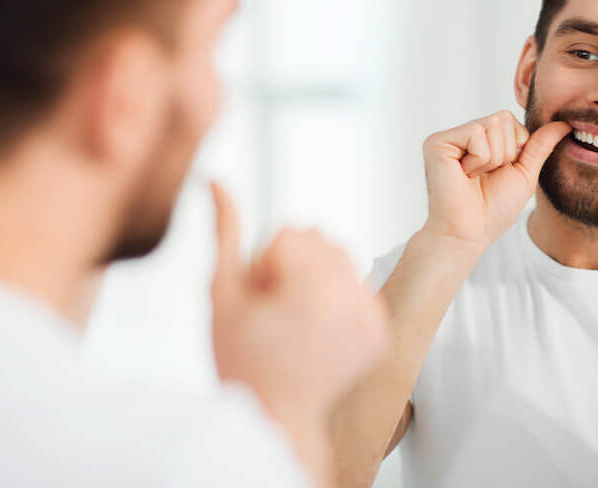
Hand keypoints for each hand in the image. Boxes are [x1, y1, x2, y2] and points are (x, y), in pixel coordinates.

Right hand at [209, 182, 387, 433]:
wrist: (276, 417)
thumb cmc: (241, 360)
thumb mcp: (222, 294)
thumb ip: (224, 232)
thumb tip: (216, 180)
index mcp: (315, 287)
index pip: (290, 233)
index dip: (263, 264)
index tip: (260, 303)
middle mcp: (352, 297)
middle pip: (318, 238)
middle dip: (291, 264)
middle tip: (276, 311)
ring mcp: (372, 315)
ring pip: (340, 257)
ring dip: (315, 276)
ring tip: (295, 320)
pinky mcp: (381, 330)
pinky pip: (358, 284)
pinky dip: (337, 298)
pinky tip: (316, 331)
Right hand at [420, 111, 570, 250]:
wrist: (470, 233)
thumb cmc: (493, 209)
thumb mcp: (524, 173)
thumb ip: (540, 145)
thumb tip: (565, 124)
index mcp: (480, 140)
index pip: (510, 120)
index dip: (515, 149)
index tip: (498, 173)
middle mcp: (462, 135)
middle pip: (503, 118)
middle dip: (505, 153)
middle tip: (484, 176)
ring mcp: (449, 137)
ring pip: (492, 125)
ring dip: (493, 159)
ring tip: (474, 177)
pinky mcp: (437, 142)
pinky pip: (476, 133)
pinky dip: (479, 160)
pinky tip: (464, 175)